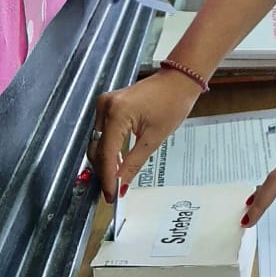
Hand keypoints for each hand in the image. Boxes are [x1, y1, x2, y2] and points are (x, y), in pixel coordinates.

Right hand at [87, 70, 201, 201]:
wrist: (178, 80)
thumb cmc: (172, 104)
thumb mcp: (154, 138)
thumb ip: (133, 163)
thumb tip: (121, 185)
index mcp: (117, 113)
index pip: (106, 153)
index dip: (108, 177)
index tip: (111, 196)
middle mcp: (105, 106)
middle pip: (98, 148)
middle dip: (104, 171)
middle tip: (114, 190)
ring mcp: (104, 103)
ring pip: (97, 141)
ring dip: (105, 161)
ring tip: (116, 179)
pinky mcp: (108, 104)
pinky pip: (102, 132)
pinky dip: (108, 148)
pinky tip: (117, 161)